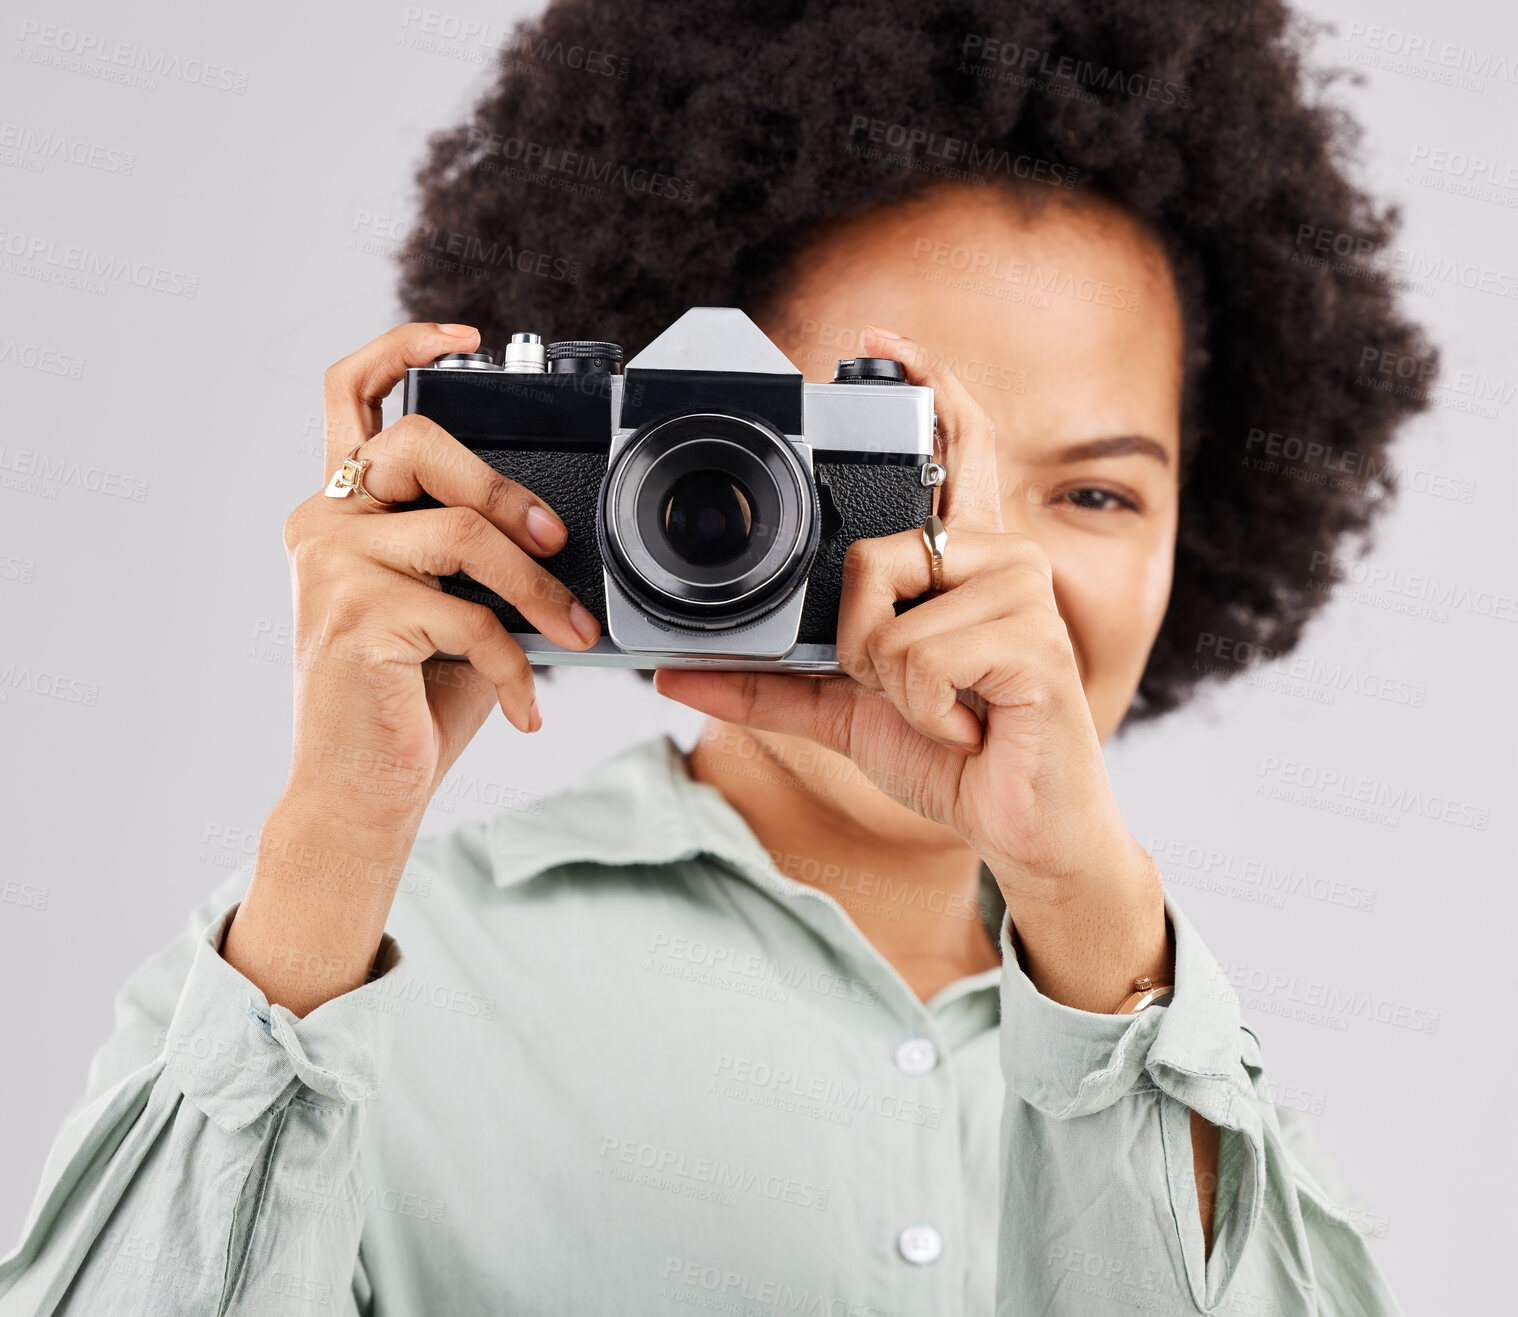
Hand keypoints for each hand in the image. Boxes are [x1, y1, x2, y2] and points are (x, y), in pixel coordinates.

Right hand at [281, 321, 601, 828]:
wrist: (361, 790)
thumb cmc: (411, 698)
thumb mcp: (450, 604)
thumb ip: (475, 549)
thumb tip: (556, 523)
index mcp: (344, 508)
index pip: (351, 393)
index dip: (404, 346)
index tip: (465, 336)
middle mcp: (323, 522)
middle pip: (424, 444)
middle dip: (510, 492)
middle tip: (559, 546)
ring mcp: (330, 567)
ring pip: (462, 533)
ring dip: (539, 589)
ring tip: (574, 635)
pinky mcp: (352, 619)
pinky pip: (468, 618)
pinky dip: (515, 664)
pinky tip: (527, 706)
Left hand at [654, 326, 1167, 1010]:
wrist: (1018, 823)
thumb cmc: (950, 753)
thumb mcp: (843, 711)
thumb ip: (765, 685)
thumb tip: (673, 674)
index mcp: (958, 558)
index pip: (954, 446)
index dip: (924, 387)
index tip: (879, 343)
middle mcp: (998, 555)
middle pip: (870, 552)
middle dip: (858, 642)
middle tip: (907, 687)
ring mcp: (1022, 590)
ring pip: (885, 616)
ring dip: (891, 687)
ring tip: (946, 707)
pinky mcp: (1034, 640)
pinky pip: (916, 658)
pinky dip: (922, 710)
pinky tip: (971, 722)